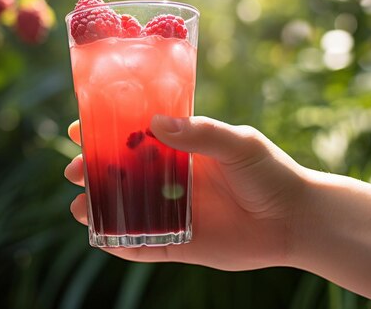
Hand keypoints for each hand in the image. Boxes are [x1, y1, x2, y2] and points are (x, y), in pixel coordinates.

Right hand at [64, 115, 306, 270]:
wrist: (297, 219)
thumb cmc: (270, 172)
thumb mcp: (238, 143)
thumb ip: (200, 133)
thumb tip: (155, 124)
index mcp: (181, 149)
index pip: (134, 137)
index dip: (105, 132)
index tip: (78, 128)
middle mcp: (172, 179)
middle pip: (122, 174)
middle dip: (94, 173)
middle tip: (73, 173)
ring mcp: (175, 211)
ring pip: (128, 210)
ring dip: (101, 209)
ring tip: (80, 210)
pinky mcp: (182, 243)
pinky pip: (146, 245)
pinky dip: (123, 244)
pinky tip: (103, 240)